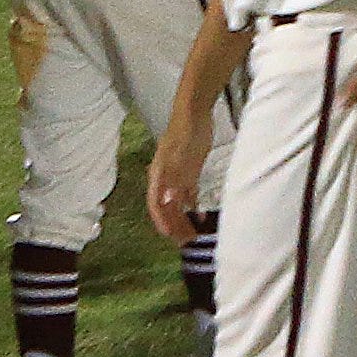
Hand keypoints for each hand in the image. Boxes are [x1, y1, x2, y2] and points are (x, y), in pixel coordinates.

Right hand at [147, 111, 214, 244]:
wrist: (195, 113)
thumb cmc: (185, 133)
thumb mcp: (181, 156)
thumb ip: (176, 178)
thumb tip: (170, 201)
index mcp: (158, 175)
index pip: (156, 204)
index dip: (162, 221)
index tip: (170, 236)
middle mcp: (165, 178)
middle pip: (167, 206)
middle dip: (174, 225)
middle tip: (185, 242)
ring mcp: (177, 175)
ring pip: (177, 202)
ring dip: (182, 218)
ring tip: (192, 235)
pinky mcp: (189, 171)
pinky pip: (188, 194)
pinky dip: (192, 206)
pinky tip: (199, 216)